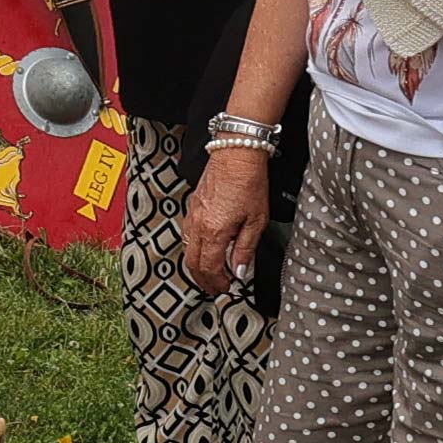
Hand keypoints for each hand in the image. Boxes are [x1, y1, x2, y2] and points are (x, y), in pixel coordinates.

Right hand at [175, 139, 269, 291]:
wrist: (236, 154)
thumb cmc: (248, 182)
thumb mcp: (256, 221)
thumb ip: (246, 249)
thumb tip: (241, 271)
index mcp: (214, 232)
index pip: (210, 268)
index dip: (218, 282)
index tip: (227, 286)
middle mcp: (198, 226)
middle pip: (193, 263)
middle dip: (203, 280)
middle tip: (215, 288)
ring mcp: (192, 215)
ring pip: (187, 250)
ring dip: (197, 265)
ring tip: (209, 273)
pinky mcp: (192, 206)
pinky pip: (187, 235)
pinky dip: (194, 248)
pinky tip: (204, 249)